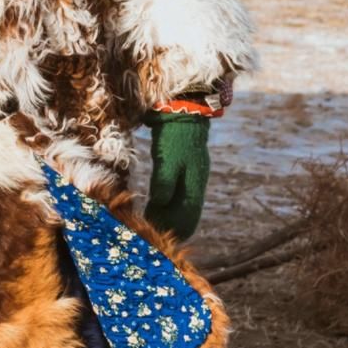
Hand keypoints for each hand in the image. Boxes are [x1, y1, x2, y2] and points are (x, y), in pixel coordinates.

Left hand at [144, 112, 210, 240]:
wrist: (183, 113)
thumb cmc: (174, 137)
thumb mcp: (166, 160)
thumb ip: (163, 183)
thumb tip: (159, 204)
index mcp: (194, 184)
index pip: (188, 216)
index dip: (175, 229)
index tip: (158, 235)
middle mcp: (196, 183)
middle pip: (187, 214)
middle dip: (171, 225)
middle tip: (151, 231)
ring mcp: (192, 176)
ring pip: (184, 205)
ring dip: (169, 215)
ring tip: (151, 221)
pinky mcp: (186, 170)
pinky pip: (180, 194)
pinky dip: (169, 203)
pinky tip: (157, 205)